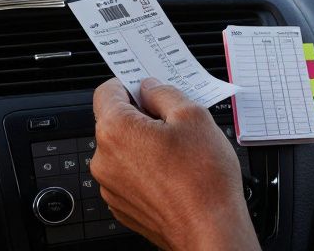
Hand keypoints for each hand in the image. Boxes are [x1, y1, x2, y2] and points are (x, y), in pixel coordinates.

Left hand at [91, 78, 256, 250]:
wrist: (209, 229)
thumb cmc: (203, 178)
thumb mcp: (193, 115)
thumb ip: (164, 93)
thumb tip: (151, 87)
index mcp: (115, 131)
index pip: (107, 91)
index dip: (130, 84)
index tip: (148, 88)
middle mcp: (104, 159)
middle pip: (115, 122)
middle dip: (142, 116)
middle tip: (174, 121)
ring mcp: (111, 186)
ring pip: (123, 150)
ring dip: (144, 144)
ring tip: (178, 152)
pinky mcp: (122, 205)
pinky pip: (128, 175)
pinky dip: (146, 169)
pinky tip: (173, 172)